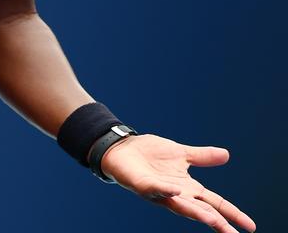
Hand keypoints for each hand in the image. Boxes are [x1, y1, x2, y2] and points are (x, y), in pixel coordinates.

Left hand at [100, 134, 255, 232]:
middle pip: (202, 211)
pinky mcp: (144, 185)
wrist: (123, 148)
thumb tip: (227, 154)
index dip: (232, 214)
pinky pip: (156, 189)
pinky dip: (166, 190)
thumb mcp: (181, 154)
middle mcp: (177, 193)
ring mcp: (160, 191)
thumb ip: (202, 157)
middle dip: (218, 223)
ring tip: (214, 221)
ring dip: (196, 212)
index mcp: (188, 187)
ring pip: (181, 205)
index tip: (250, 227)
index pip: (214, 203)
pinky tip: (176, 190)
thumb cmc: (150, 154)